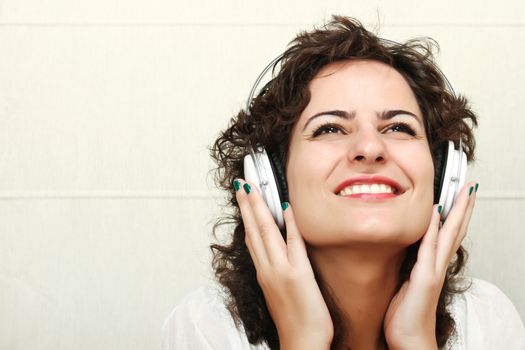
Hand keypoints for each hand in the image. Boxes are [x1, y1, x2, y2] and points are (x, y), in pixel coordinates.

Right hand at [234, 179, 332, 349]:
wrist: (301, 342)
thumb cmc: (293, 320)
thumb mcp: (277, 291)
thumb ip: (274, 269)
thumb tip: (272, 251)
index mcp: (263, 271)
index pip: (250, 236)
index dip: (246, 213)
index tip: (242, 195)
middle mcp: (268, 268)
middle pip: (253, 229)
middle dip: (248, 202)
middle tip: (242, 180)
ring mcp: (281, 269)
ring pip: (266, 231)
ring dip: (260, 206)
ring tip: (253, 186)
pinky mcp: (298, 274)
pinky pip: (293, 243)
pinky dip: (289, 223)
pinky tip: (286, 207)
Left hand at [384, 182, 477, 349]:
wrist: (409, 339)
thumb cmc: (404, 316)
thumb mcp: (405, 284)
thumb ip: (409, 267)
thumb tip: (404, 253)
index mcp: (432, 266)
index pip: (447, 234)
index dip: (455, 215)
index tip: (459, 196)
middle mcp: (437, 265)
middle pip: (455, 230)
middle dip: (463, 207)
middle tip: (470, 186)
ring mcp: (433, 270)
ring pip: (448, 234)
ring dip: (457, 212)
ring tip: (464, 192)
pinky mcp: (425, 278)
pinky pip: (429, 247)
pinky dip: (432, 228)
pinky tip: (436, 212)